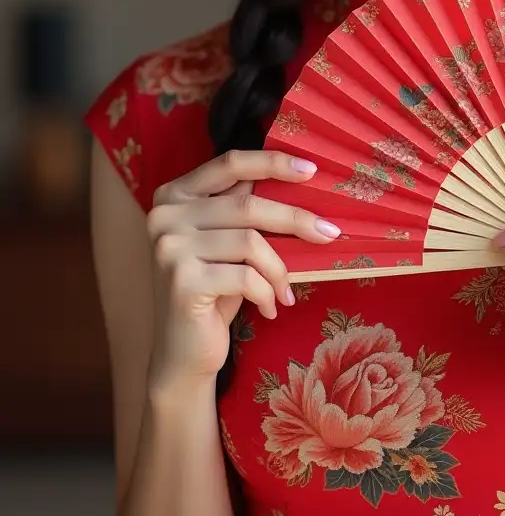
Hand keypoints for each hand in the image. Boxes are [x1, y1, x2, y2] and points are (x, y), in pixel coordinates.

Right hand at [147, 149, 339, 387]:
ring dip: (279, 270)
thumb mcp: (227, 242)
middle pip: (247, 205)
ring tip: (286, 290)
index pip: (230, 163)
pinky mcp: (182, 282)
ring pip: (251, 243)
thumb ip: (243, 207)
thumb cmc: (215, 291)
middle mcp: (165, 216)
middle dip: (295, 220)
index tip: (311, 169)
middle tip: (329, 233)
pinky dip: (267, 293)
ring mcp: (169, 249)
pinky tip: (271, 308)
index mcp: (174, 195)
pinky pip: (245, 277)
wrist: (183, 353)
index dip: (272, 162)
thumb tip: (300, 176)